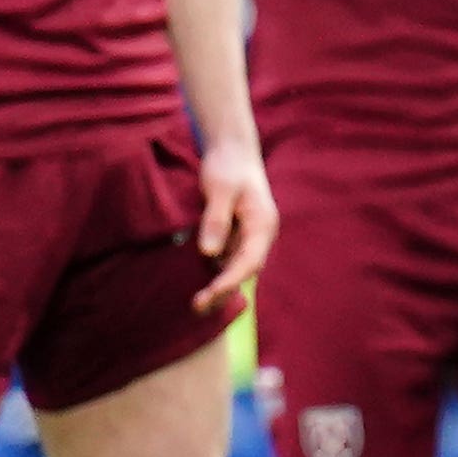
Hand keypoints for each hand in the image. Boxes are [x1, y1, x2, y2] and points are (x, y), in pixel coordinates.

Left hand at [194, 135, 275, 312]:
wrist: (231, 150)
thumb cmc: (228, 165)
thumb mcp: (219, 189)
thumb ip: (215, 220)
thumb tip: (208, 253)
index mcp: (262, 225)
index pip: (249, 261)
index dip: (230, 281)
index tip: (209, 294)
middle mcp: (258, 236)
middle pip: (243, 271)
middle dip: (223, 290)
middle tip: (197, 306)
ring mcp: (247, 237)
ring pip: (234, 268)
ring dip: (217, 285)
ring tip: (195, 303)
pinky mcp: (234, 236)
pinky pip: (225, 259)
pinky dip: (213, 272)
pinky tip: (196, 282)